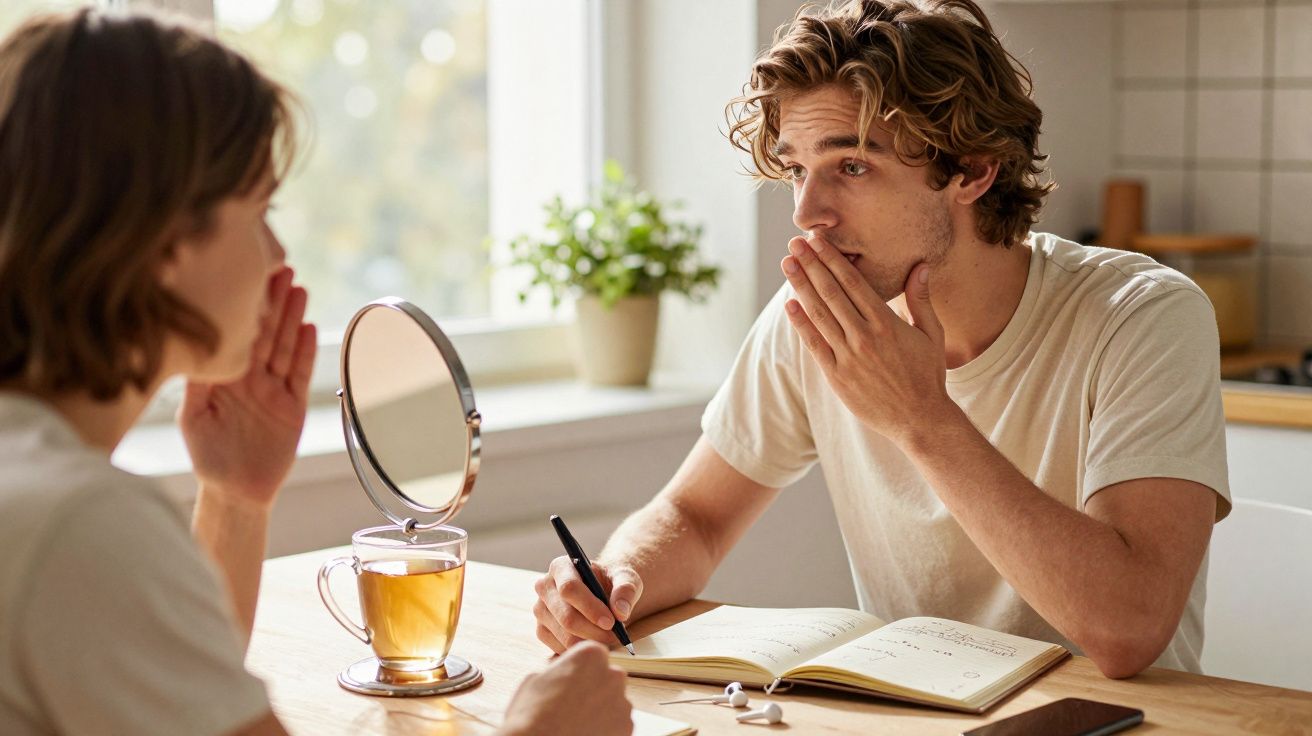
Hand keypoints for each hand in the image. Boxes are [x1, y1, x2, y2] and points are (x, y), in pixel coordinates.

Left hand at [178, 267, 316, 507]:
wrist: (235, 492)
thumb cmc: (208, 456)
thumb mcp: (193, 416)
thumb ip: (197, 383)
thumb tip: (192, 348)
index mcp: (225, 376)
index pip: (237, 334)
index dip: (245, 307)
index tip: (248, 276)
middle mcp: (251, 378)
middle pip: (265, 332)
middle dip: (273, 301)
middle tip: (281, 268)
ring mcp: (274, 390)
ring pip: (285, 347)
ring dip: (292, 318)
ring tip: (299, 289)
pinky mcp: (293, 406)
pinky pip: (300, 375)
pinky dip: (304, 352)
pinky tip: (308, 328)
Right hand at [500, 642, 632, 735]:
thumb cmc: (532, 714)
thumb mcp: (536, 677)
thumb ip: (560, 668)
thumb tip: (563, 670)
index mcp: (591, 655)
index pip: (593, 655)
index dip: (579, 669)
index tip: (569, 681)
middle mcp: (613, 675)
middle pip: (607, 677)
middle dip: (594, 688)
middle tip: (572, 704)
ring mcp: (623, 702)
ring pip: (614, 701)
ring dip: (600, 709)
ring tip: (576, 721)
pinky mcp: (626, 727)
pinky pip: (617, 723)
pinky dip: (606, 728)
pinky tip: (584, 731)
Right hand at [533, 556, 643, 652]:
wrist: (602, 592)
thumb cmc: (612, 582)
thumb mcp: (625, 578)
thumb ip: (625, 590)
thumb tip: (620, 612)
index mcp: (561, 566)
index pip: (569, 589)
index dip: (590, 608)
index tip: (611, 622)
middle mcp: (545, 586)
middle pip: (566, 616)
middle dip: (594, 630)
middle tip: (616, 636)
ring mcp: (540, 609)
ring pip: (564, 635)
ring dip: (591, 641)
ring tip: (610, 637)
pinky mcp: (541, 630)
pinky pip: (560, 647)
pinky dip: (581, 649)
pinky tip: (596, 641)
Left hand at [780, 235, 951, 444]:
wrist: (919, 420)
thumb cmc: (927, 375)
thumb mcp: (932, 334)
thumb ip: (921, 299)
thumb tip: (922, 265)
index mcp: (886, 323)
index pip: (853, 282)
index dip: (833, 259)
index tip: (818, 240)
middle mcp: (864, 337)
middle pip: (831, 293)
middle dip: (811, 264)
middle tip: (795, 242)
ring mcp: (848, 357)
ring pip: (819, 314)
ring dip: (801, 286)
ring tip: (788, 264)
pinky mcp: (837, 377)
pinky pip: (814, 345)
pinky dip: (801, 324)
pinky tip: (790, 305)